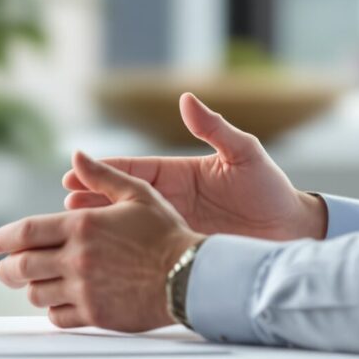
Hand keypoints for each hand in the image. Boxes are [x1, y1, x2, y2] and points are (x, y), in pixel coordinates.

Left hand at [0, 151, 204, 331]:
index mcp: (82, 226)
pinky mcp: (95, 314)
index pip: (25, 233)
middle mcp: (77, 258)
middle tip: (4, 269)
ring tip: (34, 285)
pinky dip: (52, 311)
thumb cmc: (166, 233)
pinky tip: (58, 303)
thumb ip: (102, 176)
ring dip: (31, 289)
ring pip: (37, 294)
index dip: (0, 239)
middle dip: (6, 269)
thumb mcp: (137, 194)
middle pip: (21, 267)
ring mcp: (84, 289)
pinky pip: (58, 318)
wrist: (192, 276)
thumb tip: (76, 155)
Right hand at [63, 93, 326, 240]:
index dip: (103, 171)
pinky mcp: (184, 250)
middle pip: (122, 199)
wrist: (295, 231)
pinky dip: (125, 252)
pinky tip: (104, 259)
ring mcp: (175, 226)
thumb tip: (187, 99)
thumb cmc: (272, 190)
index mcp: (180, 173)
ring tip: (74, 230)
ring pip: (129, 227)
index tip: (73, 172)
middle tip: (64, 206)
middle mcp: (172, 199)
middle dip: (91, 200)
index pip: (133, 170)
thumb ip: (215, 129)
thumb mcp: (245, 153)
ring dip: (102, 227)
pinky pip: (149, 251)